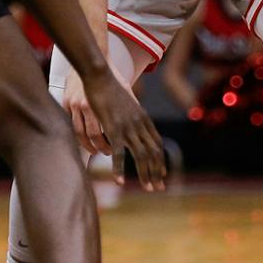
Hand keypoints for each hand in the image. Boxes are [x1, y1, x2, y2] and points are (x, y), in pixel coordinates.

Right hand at [71, 70, 168, 190]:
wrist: (100, 74)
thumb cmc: (110, 84)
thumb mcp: (127, 99)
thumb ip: (132, 111)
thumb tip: (134, 118)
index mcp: (143, 118)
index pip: (156, 143)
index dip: (160, 160)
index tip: (162, 174)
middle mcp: (139, 124)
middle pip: (152, 152)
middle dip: (156, 172)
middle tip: (159, 188)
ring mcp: (127, 127)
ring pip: (140, 155)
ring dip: (145, 174)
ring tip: (148, 188)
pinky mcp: (112, 128)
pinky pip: (118, 153)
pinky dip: (119, 168)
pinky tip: (121, 181)